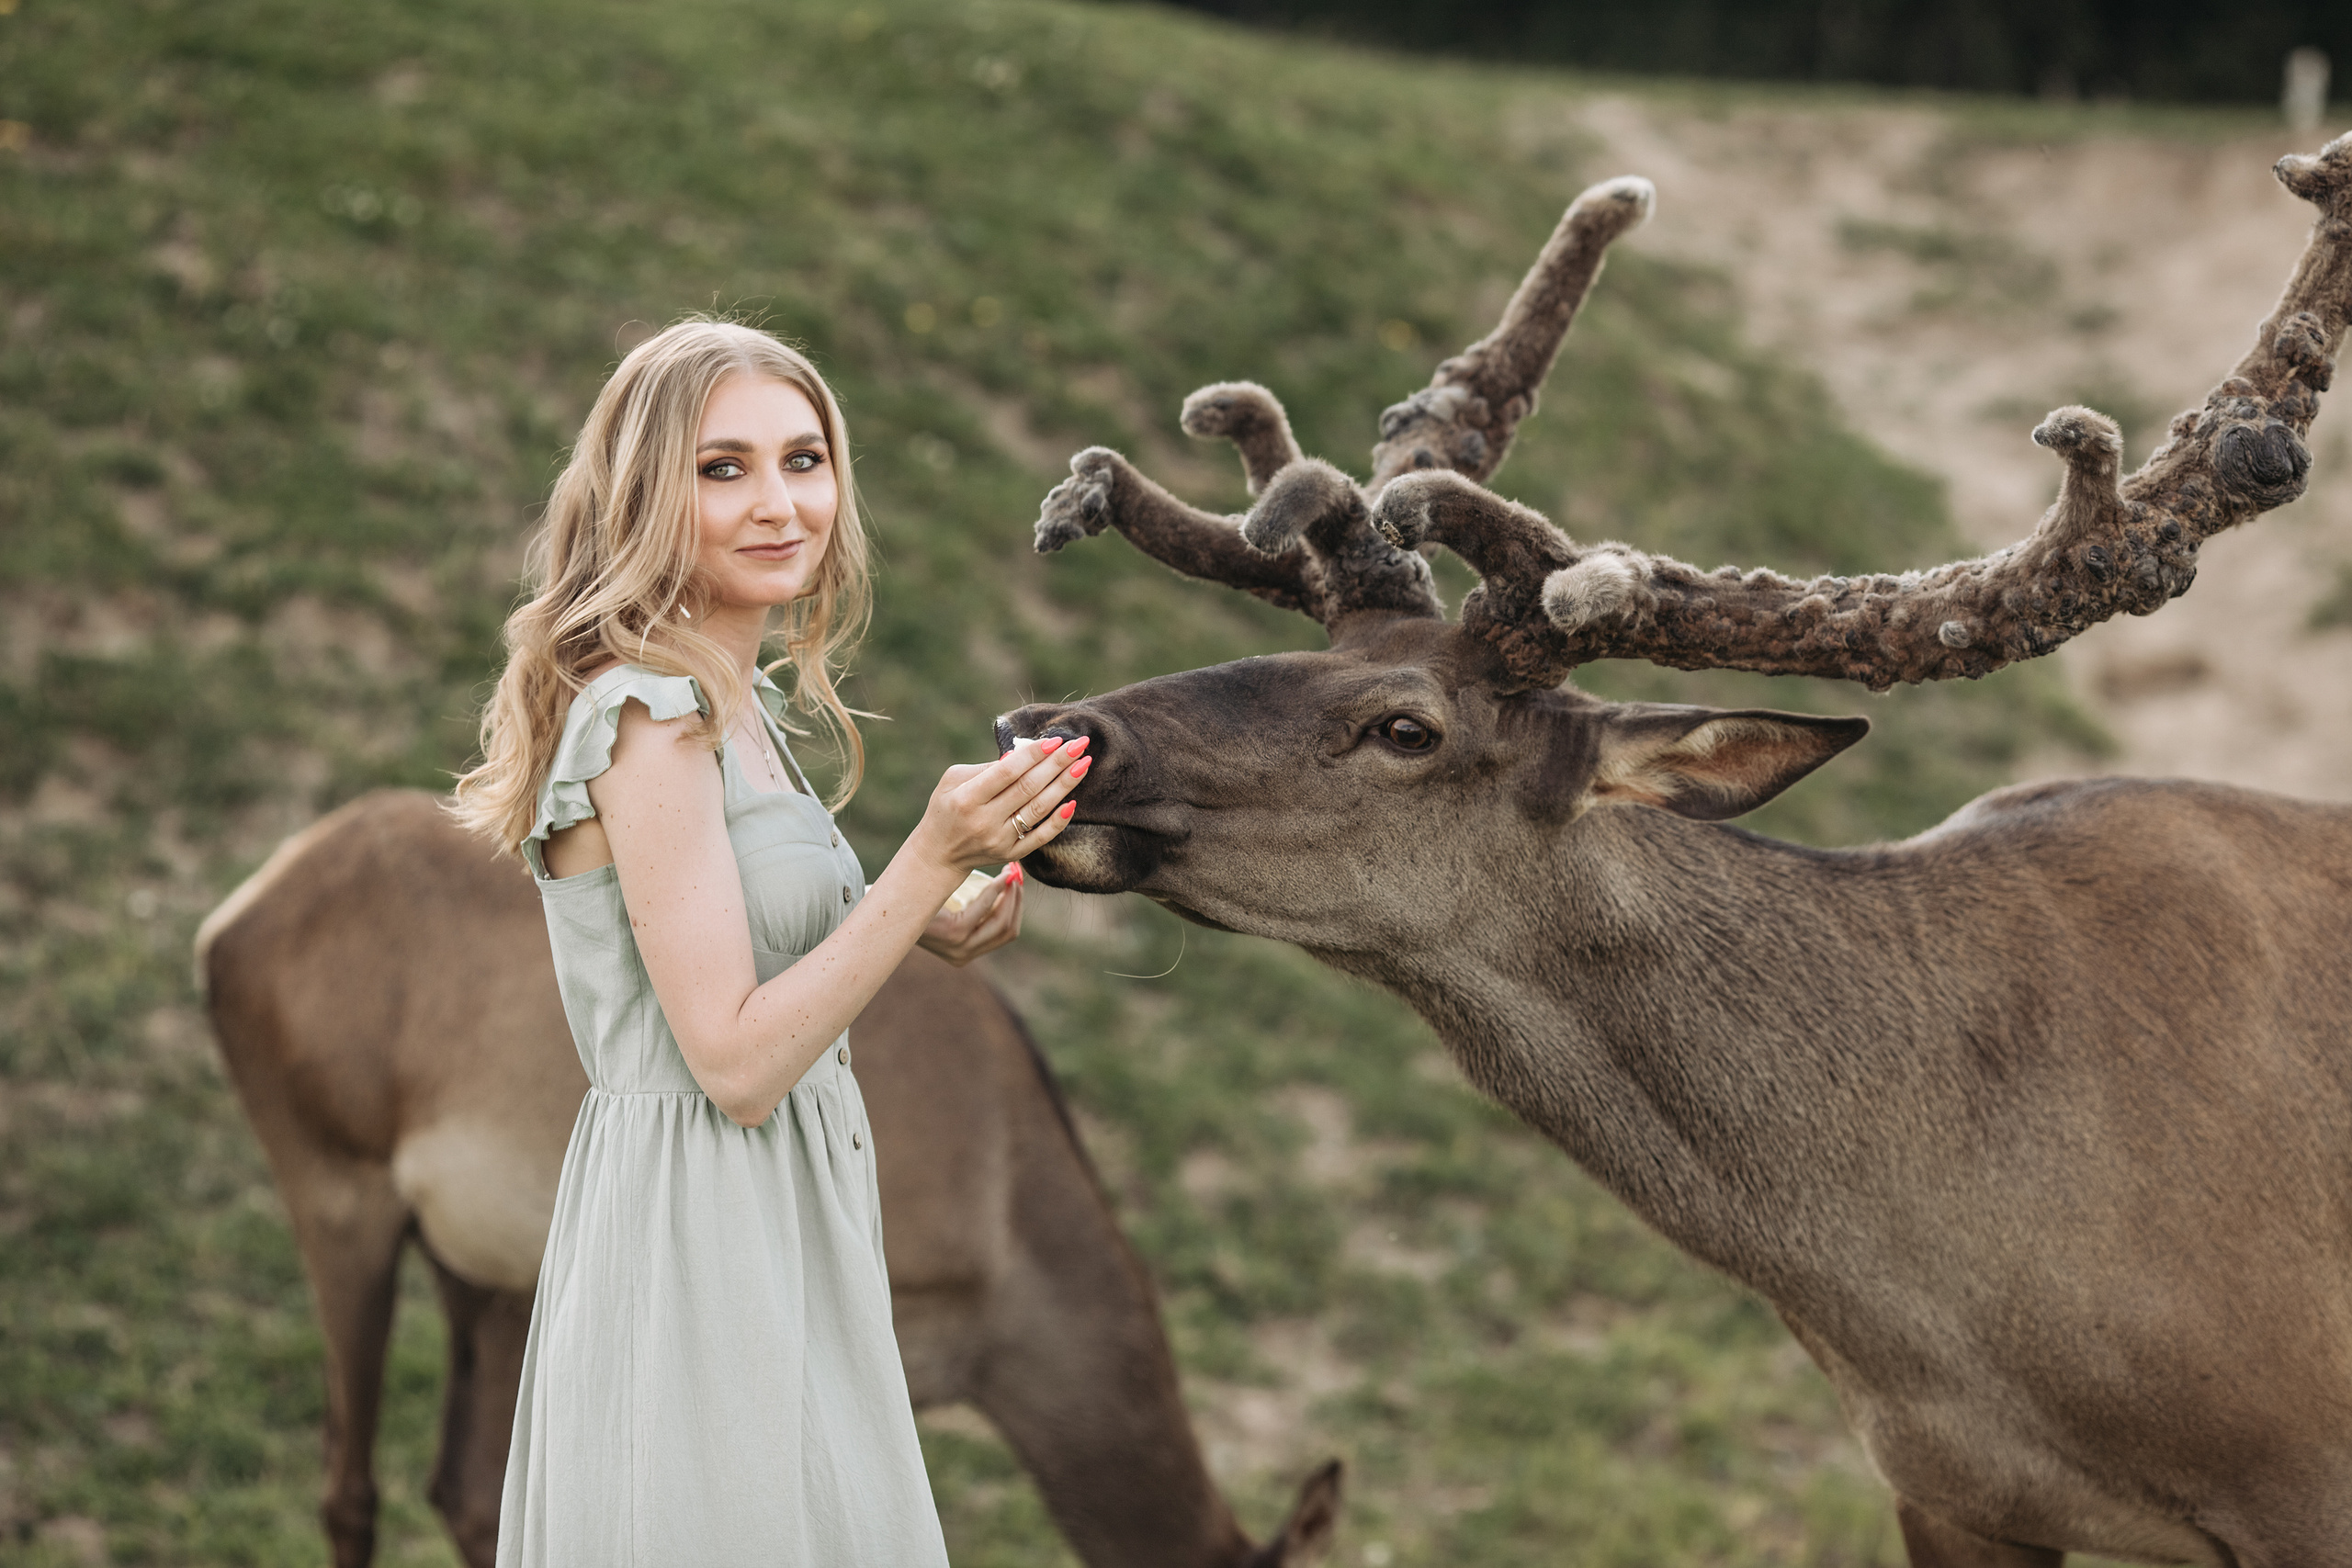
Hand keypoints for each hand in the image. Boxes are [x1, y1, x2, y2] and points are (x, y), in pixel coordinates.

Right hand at [912, 736, 1090, 874]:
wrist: (939, 854)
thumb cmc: (946, 807)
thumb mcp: (953, 780)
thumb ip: (985, 767)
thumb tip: (1020, 754)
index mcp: (968, 798)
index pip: (1007, 773)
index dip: (1033, 754)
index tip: (1055, 739)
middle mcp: (985, 821)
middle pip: (1028, 788)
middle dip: (1057, 764)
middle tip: (1080, 744)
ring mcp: (1000, 840)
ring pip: (1039, 809)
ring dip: (1065, 785)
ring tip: (1083, 764)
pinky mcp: (1012, 854)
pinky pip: (1042, 837)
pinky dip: (1059, 820)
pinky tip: (1073, 801)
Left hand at [917, 865, 1023, 965]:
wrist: (890, 906)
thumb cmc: (921, 903)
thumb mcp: (952, 909)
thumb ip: (976, 906)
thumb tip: (1008, 883)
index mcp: (966, 954)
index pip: (1005, 933)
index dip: (1016, 907)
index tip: (1018, 884)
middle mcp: (965, 956)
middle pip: (1008, 930)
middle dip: (1017, 901)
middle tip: (1017, 876)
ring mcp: (960, 948)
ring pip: (1001, 923)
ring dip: (1010, 896)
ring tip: (1010, 875)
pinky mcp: (954, 934)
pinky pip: (983, 912)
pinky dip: (993, 893)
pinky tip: (997, 879)